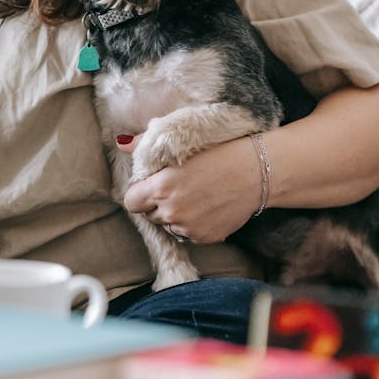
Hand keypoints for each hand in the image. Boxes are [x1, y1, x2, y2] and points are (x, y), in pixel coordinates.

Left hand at [115, 133, 259, 242]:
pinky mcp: (205, 238)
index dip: (140, 193)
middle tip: (178, 187)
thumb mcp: (180, 141)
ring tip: (195, 196)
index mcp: (160, 187)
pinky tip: (206, 206)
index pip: (131, 202)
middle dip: (158, 204)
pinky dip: (193, 224)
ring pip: (169, 226)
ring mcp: (188, 228)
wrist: (257, 171)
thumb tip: (121, 143)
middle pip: (150, 215)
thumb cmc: (219, 150)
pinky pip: (188, 234)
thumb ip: (145, 144)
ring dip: (175, 216)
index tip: (151, 185)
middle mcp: (171, 212)